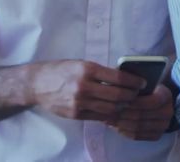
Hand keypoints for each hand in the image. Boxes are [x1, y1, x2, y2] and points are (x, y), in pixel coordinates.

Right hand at [27, 60, 144, 121]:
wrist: (37, 84)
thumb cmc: (62, 71)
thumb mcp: (81, 64)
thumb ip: (101, 71)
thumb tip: (124, 77)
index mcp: (87, 69)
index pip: (118, 77)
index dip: (134, 81)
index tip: (142, 82)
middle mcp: (84, 86)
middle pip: (118, 95)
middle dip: (132, 95)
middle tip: (137, 94)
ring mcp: (79, 102)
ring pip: (111, 108)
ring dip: (123, 106)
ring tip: (128, 102)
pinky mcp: (75, 114)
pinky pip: (99, 116)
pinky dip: (110, 114)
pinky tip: (115, 110)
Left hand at [110, 84, 175, 140]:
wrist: (158, 102)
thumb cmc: (147, 89)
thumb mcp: (144, 82)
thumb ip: (134, 83)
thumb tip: (118, 85)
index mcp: (166, 96)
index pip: (152, 101)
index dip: (134, 102)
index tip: (119, 100)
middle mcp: (168, 112)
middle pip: (142, 115)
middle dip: (123, 114)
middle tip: (109, 112)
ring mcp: (163, 125)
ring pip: (138, 127)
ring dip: (121, 124)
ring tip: (109, 119)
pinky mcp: (157, 135)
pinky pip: (138, 136)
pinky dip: (125, 132)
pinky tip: (116, 127)